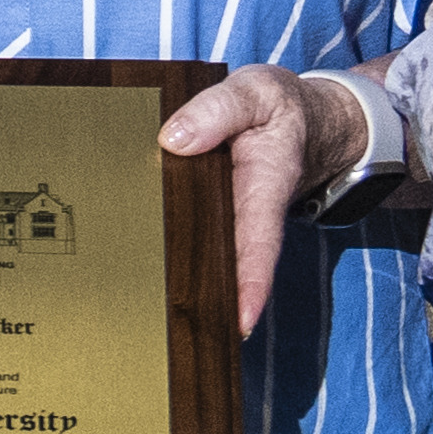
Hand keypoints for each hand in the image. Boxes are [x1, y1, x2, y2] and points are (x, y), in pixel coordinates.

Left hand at [156, 61, 372, 336]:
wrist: (298, 117)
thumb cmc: (276, 108)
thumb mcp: (254, 93)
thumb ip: (217, 111)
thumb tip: (176, 140)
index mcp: (264, 187)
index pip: (258, 244)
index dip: (251, 283)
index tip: (241, 322)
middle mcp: (245, 215)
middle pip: (226, 266)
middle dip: (210, 304)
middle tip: (181, 340)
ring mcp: (226, 221)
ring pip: (205, 259)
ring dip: (186, 289)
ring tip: (152, 331)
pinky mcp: (209, 218)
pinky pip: (190, 241)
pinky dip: (168, 257)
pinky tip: (135, 280)